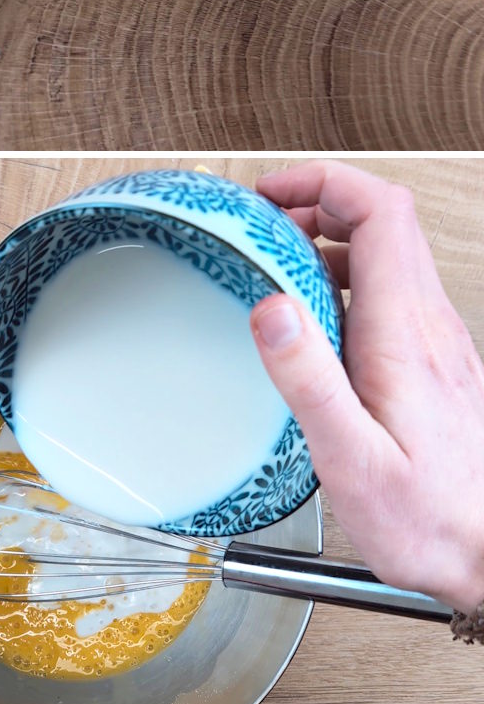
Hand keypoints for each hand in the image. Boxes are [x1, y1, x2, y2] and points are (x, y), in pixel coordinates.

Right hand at [248, 162, 483, 610]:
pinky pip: (392, 301)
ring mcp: (437, 346)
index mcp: (405, 335)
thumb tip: (270, 309)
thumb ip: (309, 379)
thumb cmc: (428, 521)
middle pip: (384, 223)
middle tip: (264, 224)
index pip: (380, 211)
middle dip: (319, 204)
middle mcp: (429, 329)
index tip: (271, 195)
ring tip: (277, 268)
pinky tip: (315, 327)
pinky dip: (346, 288)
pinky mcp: (435, 369)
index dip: (324, 182)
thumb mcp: (351, 457)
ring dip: (331, 246)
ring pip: (389, 260)